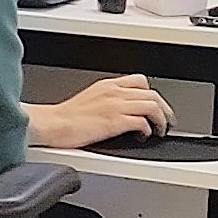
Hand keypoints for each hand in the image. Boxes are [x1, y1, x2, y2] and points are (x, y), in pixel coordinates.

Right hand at [28, 74, 169, 149]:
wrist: (51, 124)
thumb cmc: (64, 118)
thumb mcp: (88, 99)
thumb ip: (106, 100)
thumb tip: (118, 110)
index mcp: (107, 85)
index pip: (140, 81)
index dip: (152, 94)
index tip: (155, 106)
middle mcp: (114, 92)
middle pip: (152, 93)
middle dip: (164, 108)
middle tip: (166, 120)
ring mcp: (115, 105)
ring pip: (152, 105)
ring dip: (161, 119)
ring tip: (160, 129)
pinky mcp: (115, 121)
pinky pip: (142, 121)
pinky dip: (148, 129)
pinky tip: (143, 136)